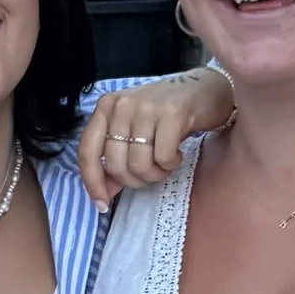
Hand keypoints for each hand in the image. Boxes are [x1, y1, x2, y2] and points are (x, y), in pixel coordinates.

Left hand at [76, 67, 232, 205]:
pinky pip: (163, 157)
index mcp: (106, 106)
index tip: (102, 203)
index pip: (87, 150)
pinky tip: (178, 154)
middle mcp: (122, 104)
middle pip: (115, 164)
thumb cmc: (167, 114)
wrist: (207, 89)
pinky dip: (171, 164)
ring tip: (166, 163)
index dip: (92, 182)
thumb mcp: (135, 130)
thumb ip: (116, 158)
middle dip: (134, 180)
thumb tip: (103, 194)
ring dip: (155, 174)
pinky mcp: (171, 114)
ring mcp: (146, 107)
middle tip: (152, 173)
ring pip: (139, 164)